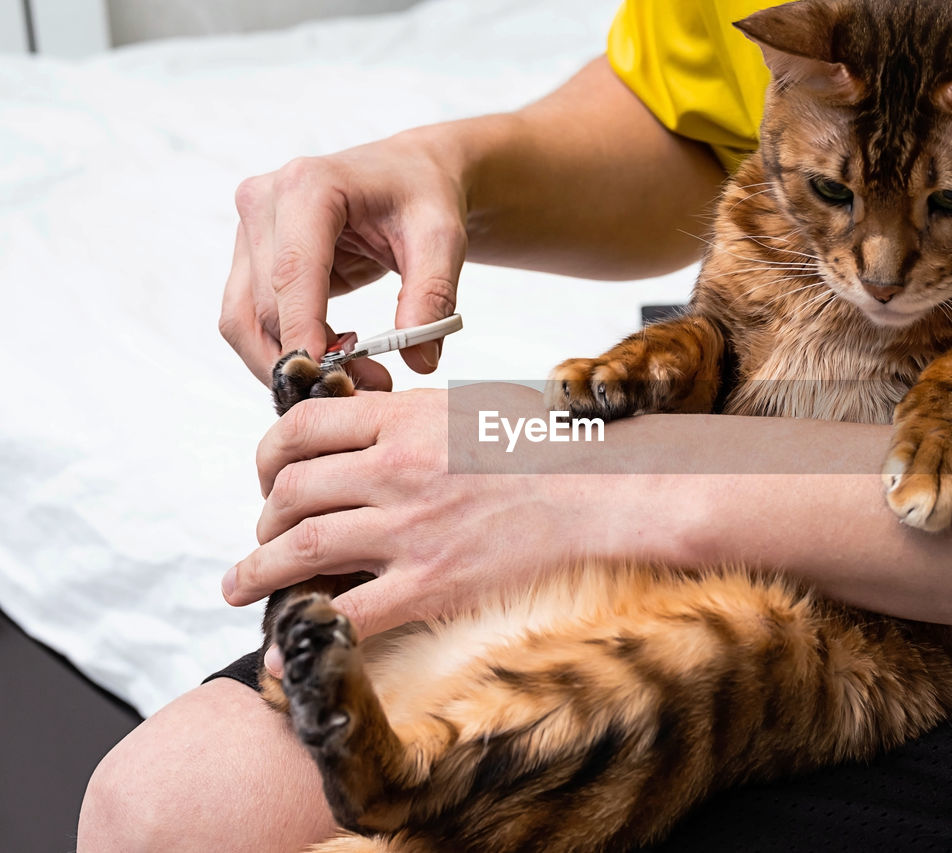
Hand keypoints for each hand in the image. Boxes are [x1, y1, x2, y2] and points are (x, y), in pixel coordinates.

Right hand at [220, 130, 467, 386]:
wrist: (409, 174)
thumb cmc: (423, 196)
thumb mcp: (442, 240)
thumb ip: (432, 295)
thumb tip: (420, 361)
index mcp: (307, 186)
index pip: (293, 273)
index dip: (304, 333)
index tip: (326, 381)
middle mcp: (263, 202)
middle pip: (262, 305)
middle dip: (305, 358)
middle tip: (363, 388)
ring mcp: (249, 229)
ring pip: (242, 319)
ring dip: (286, 362)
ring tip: (350, 379)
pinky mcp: (250, 256)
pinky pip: (251, 318)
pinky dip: (285, 349)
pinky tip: (335, 357)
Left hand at [221, 384, 582, 667]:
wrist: (599, 492)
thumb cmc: (544, 447)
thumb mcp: (470, 407)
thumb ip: (411, 419)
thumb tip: (368, 431)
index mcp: (404, 418)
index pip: (301, 426)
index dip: (269, 453)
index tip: (269, 474)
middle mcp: (396, 469)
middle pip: (291, 489)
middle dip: (264, 515)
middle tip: (265, 534)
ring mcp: (410, 528)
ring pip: (300, 547)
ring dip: (257, 570)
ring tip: (241, 585)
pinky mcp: (430, 582)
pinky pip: (348, 613)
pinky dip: (303, 632)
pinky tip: (281, 648)